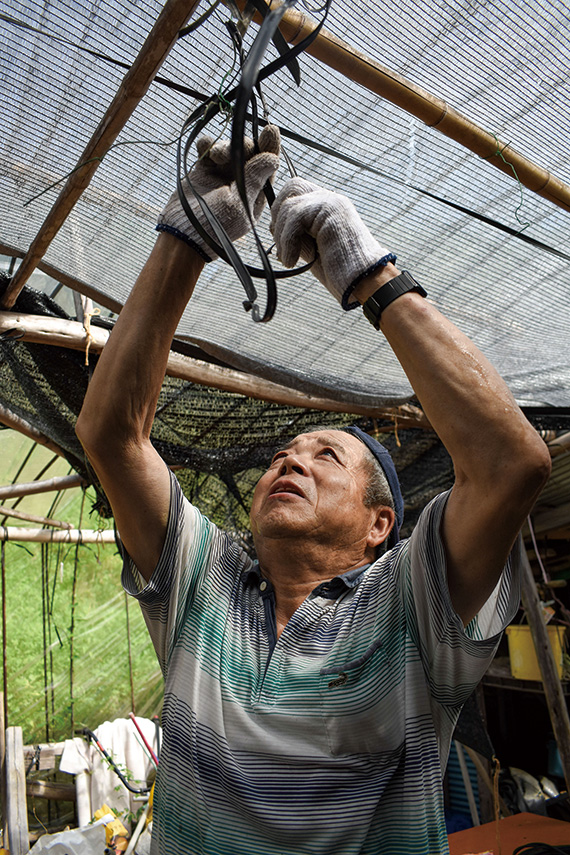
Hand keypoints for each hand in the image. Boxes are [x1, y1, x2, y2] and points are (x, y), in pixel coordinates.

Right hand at [157, 124, 280, 260]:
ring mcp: (221, 175)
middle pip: (249, 153)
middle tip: (228, 153)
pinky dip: (207, 144)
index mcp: (256, 194)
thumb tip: (274, 158)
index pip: (267, 166)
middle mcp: (241, 182)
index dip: (270, 147)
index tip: (270, 130)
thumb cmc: (214, 227)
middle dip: (242, 146)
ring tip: (215, 155)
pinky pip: (208, 150)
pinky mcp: (203, 171)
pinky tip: (204, 147)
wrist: (182, 234)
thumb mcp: (239, 205)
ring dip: (224, 146)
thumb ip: (255, 179)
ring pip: (229, 148)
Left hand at [270, 177, 394, 308]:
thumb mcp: (310, 250)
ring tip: (289, 259)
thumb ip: (296, 234)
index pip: (297, 190)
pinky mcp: (331, 210)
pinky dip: (288, 242)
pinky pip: (295, 217)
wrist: (364, 282)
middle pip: (292, 186)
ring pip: (290, 205)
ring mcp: (332, 202)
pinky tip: (292, 261)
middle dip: (278, 215)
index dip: (281, 210)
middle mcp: (330, 199)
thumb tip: (272, 227)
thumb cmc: (340, 272)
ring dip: (282, 236)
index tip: (280, 239)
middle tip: (282, 244)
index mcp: (327, 207)